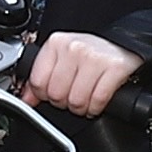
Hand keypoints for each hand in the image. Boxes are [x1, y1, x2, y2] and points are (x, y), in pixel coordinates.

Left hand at [24, 32, 138, 117]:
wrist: (126, 43)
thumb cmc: (92, 53)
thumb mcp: (63, 58)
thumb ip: (42, 77)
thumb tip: (25, 99)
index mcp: (57, 43)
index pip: (38, 82)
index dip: (45, 95)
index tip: (54, 93)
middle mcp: (74, 48)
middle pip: (56, 94)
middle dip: (64, 102)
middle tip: (73, 96)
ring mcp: (94, 58)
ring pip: (76, 100)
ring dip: (81, 108)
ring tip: (86, 98)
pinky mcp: (114, 68)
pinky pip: (97, 101)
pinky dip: (96, 107)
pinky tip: (97, 101)